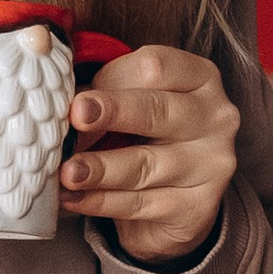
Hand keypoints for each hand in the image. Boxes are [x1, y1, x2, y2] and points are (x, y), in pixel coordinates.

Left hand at [60, 45, 239, 261]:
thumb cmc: (148, 139)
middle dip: (111, 112)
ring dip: (99, 168)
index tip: (75, 98)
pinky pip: (140, 203)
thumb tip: (56, 103)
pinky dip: (101, 201)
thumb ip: (106, 94)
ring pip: (145, 163)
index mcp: (200, 77)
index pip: (155, 66)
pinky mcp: (197, 206)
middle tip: (75, 117)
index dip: (110, 80)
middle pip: (156, 109)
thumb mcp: (135, 104)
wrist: (177, 203)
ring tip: (66, 172)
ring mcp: (211, 164)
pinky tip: (74, 198)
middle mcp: (216, 117)